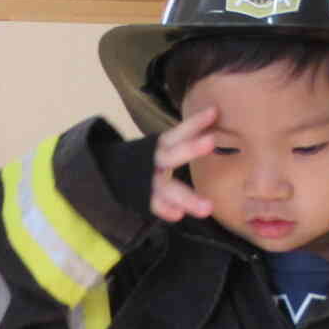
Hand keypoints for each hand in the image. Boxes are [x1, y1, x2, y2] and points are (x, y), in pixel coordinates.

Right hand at [149, 106, 219, 223]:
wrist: (113, 172)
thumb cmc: (150, 160)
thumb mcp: (164, 147)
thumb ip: (185, 140)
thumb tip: (215, 120)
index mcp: (161, 146)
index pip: (178, 132)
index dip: (195, 123)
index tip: (213, 112)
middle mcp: (153, 161)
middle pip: (171, 154)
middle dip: (190, 148)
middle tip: (212, 141)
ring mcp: (148, 181)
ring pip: (166, 188)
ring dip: (186, 198)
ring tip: (208, 208)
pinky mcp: (143, 198)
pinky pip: (154, 205)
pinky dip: (164, 210)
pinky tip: (177, 215)